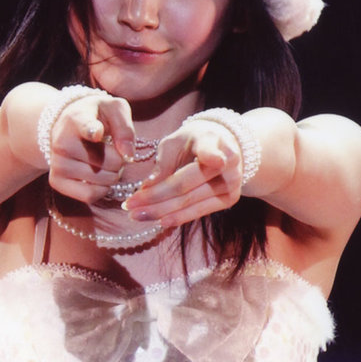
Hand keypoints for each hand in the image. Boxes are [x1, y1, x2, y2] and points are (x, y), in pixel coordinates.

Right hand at [47, 93, 136, 202]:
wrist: (66, 124)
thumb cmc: (96, 116)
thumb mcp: (114, 110)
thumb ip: (125, 128)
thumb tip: (128, 155)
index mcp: (78, 119)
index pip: (86, 127)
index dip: (92, 131)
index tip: (96, 133)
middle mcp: (63, 142)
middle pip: (111, 163)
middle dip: (120, 161)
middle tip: (113, 152)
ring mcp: (57, 163)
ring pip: (102, 182)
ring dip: (112, 176)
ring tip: (105, 162)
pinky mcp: (56, 181)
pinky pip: (90, 196)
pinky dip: (101, 190)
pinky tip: (98, 177)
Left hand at [122, 120, 243, 229]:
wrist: (223, 147)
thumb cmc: (192, 142)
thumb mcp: (175, 142)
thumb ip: (163, 162)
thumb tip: (147, 186)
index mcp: (213, 140)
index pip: (210, 150)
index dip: (211, 155)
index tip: (215, 160)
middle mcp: (229, 163)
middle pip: (186, 185)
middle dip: (154, 198)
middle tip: (128, 206)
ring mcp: (231, 183)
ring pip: (189, 202)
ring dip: (160, 211)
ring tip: (135, 215)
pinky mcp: (229, 199)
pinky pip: (199, 212)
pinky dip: (177, 217)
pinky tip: (159, 221)